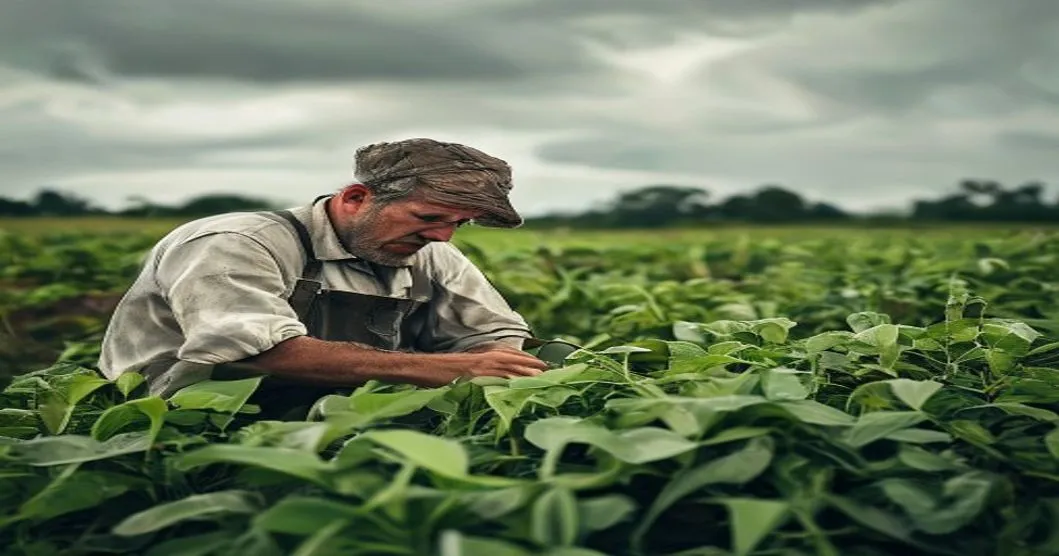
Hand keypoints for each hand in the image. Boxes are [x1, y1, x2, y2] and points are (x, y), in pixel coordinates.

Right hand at [423, 349, 548, 386]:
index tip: (545, 366)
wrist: (429, 368)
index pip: (514, 354)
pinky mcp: (479, 374)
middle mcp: (488, 356)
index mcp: (487, 354)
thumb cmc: (446, 370)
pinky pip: (499, 378)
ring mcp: (484, 365)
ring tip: (545, 379)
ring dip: (529, 373)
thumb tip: (496, 380)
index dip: (530, 360)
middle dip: (536, 366)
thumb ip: (485, 370)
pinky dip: (513, 381)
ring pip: (513, 368)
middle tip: (554, 373)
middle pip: (518, 360)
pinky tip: (523, 386)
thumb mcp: (469, 366)